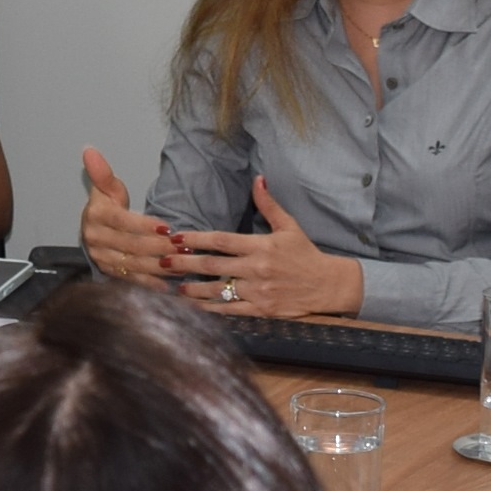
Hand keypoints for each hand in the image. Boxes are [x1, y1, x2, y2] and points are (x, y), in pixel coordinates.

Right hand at [79, 148, 181, 281]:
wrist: (94, 230)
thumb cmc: (106, 207)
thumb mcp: (107, 189)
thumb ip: (102, 173)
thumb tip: (89, 150)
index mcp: (96, 217)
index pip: (122, 222)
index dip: (145, 225)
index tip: (168, 227)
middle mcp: (95, 240)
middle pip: (131, 245)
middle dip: (159, 247)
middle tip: (183, 247)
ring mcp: (101, 259)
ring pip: (133, 265)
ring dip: (159, 266)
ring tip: (182, 263)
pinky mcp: (109, 273)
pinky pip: (132, 280)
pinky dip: (150, 283)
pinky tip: (169, 284)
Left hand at [164, 176, 360, 318]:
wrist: (327, 285)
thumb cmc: (306, 255)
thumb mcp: (289, 226)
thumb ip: (268, 204)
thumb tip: (258, 179)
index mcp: (261, 246)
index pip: (221, 240)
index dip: (196, 239)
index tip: (176, 238)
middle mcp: (256, 268)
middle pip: (212, 265)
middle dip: (184, 263)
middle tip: (163, 262)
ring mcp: (258, 291)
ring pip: (217, 290)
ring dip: (193, 288)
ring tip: (174, 286)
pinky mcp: (261, 309)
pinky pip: (230, 310)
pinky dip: (210, 309)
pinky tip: (195, 307)